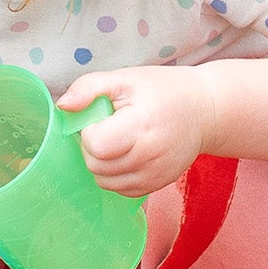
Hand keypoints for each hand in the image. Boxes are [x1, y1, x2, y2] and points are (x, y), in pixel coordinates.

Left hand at [59, 67, 213, 197]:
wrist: (204, 111)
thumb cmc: (163, 91)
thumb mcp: (125, 79)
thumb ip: (89, 88)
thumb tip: (63, 106)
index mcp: (141, 127)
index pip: (95, 145)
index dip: (90, 131)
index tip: (102, 118)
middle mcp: (149, 157)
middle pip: (95, 166)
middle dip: (93, 147)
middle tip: (109, 128)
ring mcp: (154, 176)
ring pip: (103, 182)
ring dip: (101, 163)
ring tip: (119, 140)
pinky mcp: (155, 186)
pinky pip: (119, 189)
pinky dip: (115, 175)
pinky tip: (127, 154)